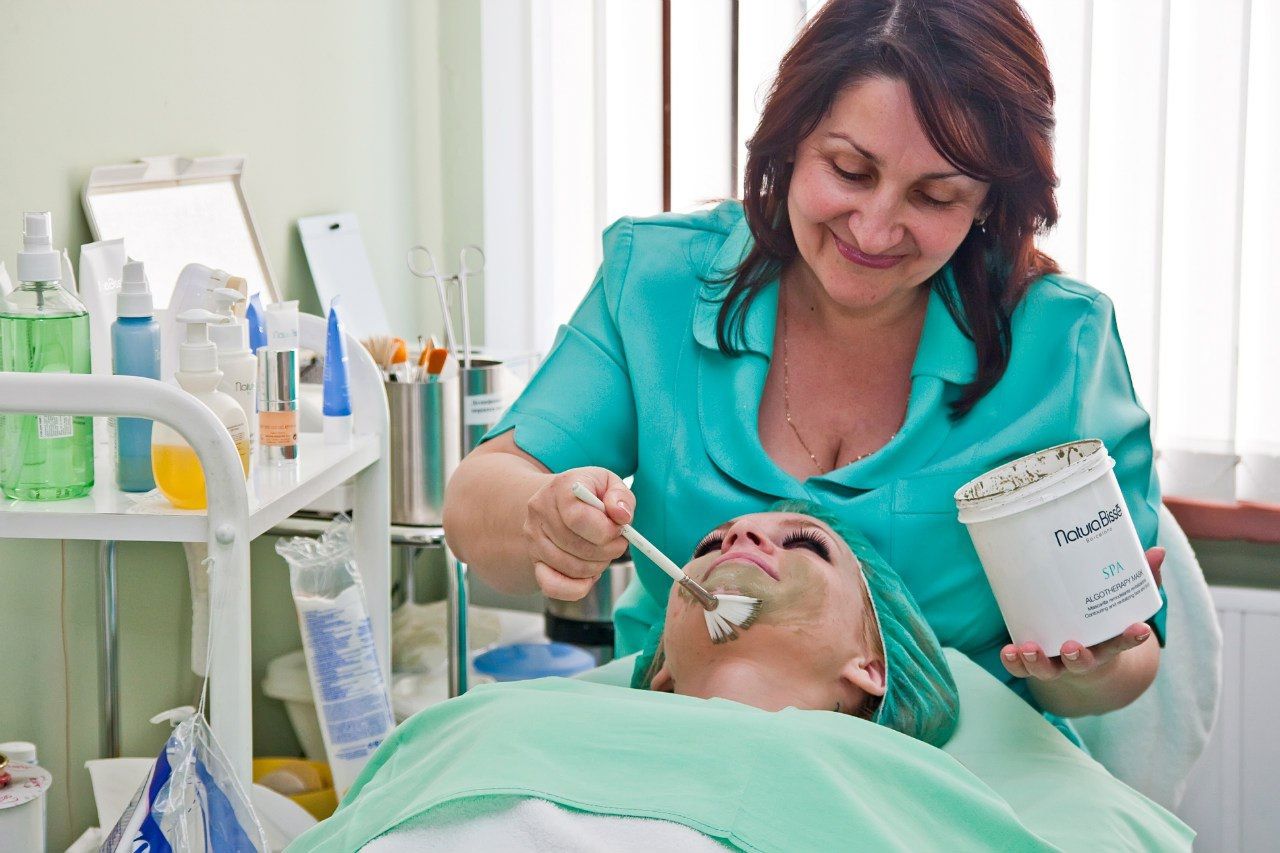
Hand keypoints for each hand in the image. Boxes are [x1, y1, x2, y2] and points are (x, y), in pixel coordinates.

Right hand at [524, 467, 634, 600]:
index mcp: (560, 488)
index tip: (618, 529)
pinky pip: (552, 587)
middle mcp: (540, 512)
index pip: (578, 518)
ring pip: (571, 568)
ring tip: (603, 553)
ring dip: (597, 567)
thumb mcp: (609, 483)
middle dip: (608, 551)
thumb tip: (621, 517)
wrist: (560, 501)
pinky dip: (577, 588)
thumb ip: (621, 497)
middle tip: (617, 543)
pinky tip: (589, 575)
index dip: (605, 530)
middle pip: (577, 546)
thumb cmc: (590, 493)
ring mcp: (534, 539)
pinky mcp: (535, 561)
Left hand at [1001, 546, 1164, 681]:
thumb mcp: (1121, 604)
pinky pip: (1021, 667)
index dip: (1130, 638)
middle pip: (1081, 663)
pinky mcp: (1033, 662)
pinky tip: (1007, 651)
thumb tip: (1158, 551)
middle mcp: (1082, 657)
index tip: (1140, 629)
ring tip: (1027, 648)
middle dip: (1076, 657)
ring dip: (1037, 662)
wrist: (1085, 662)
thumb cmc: (1103, 623)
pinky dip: (1014, 662)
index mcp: (1105, 644)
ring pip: (1047, 670)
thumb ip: (1140, 580)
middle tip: (1072, 647)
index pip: (1121, 642)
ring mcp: (1057, 662)